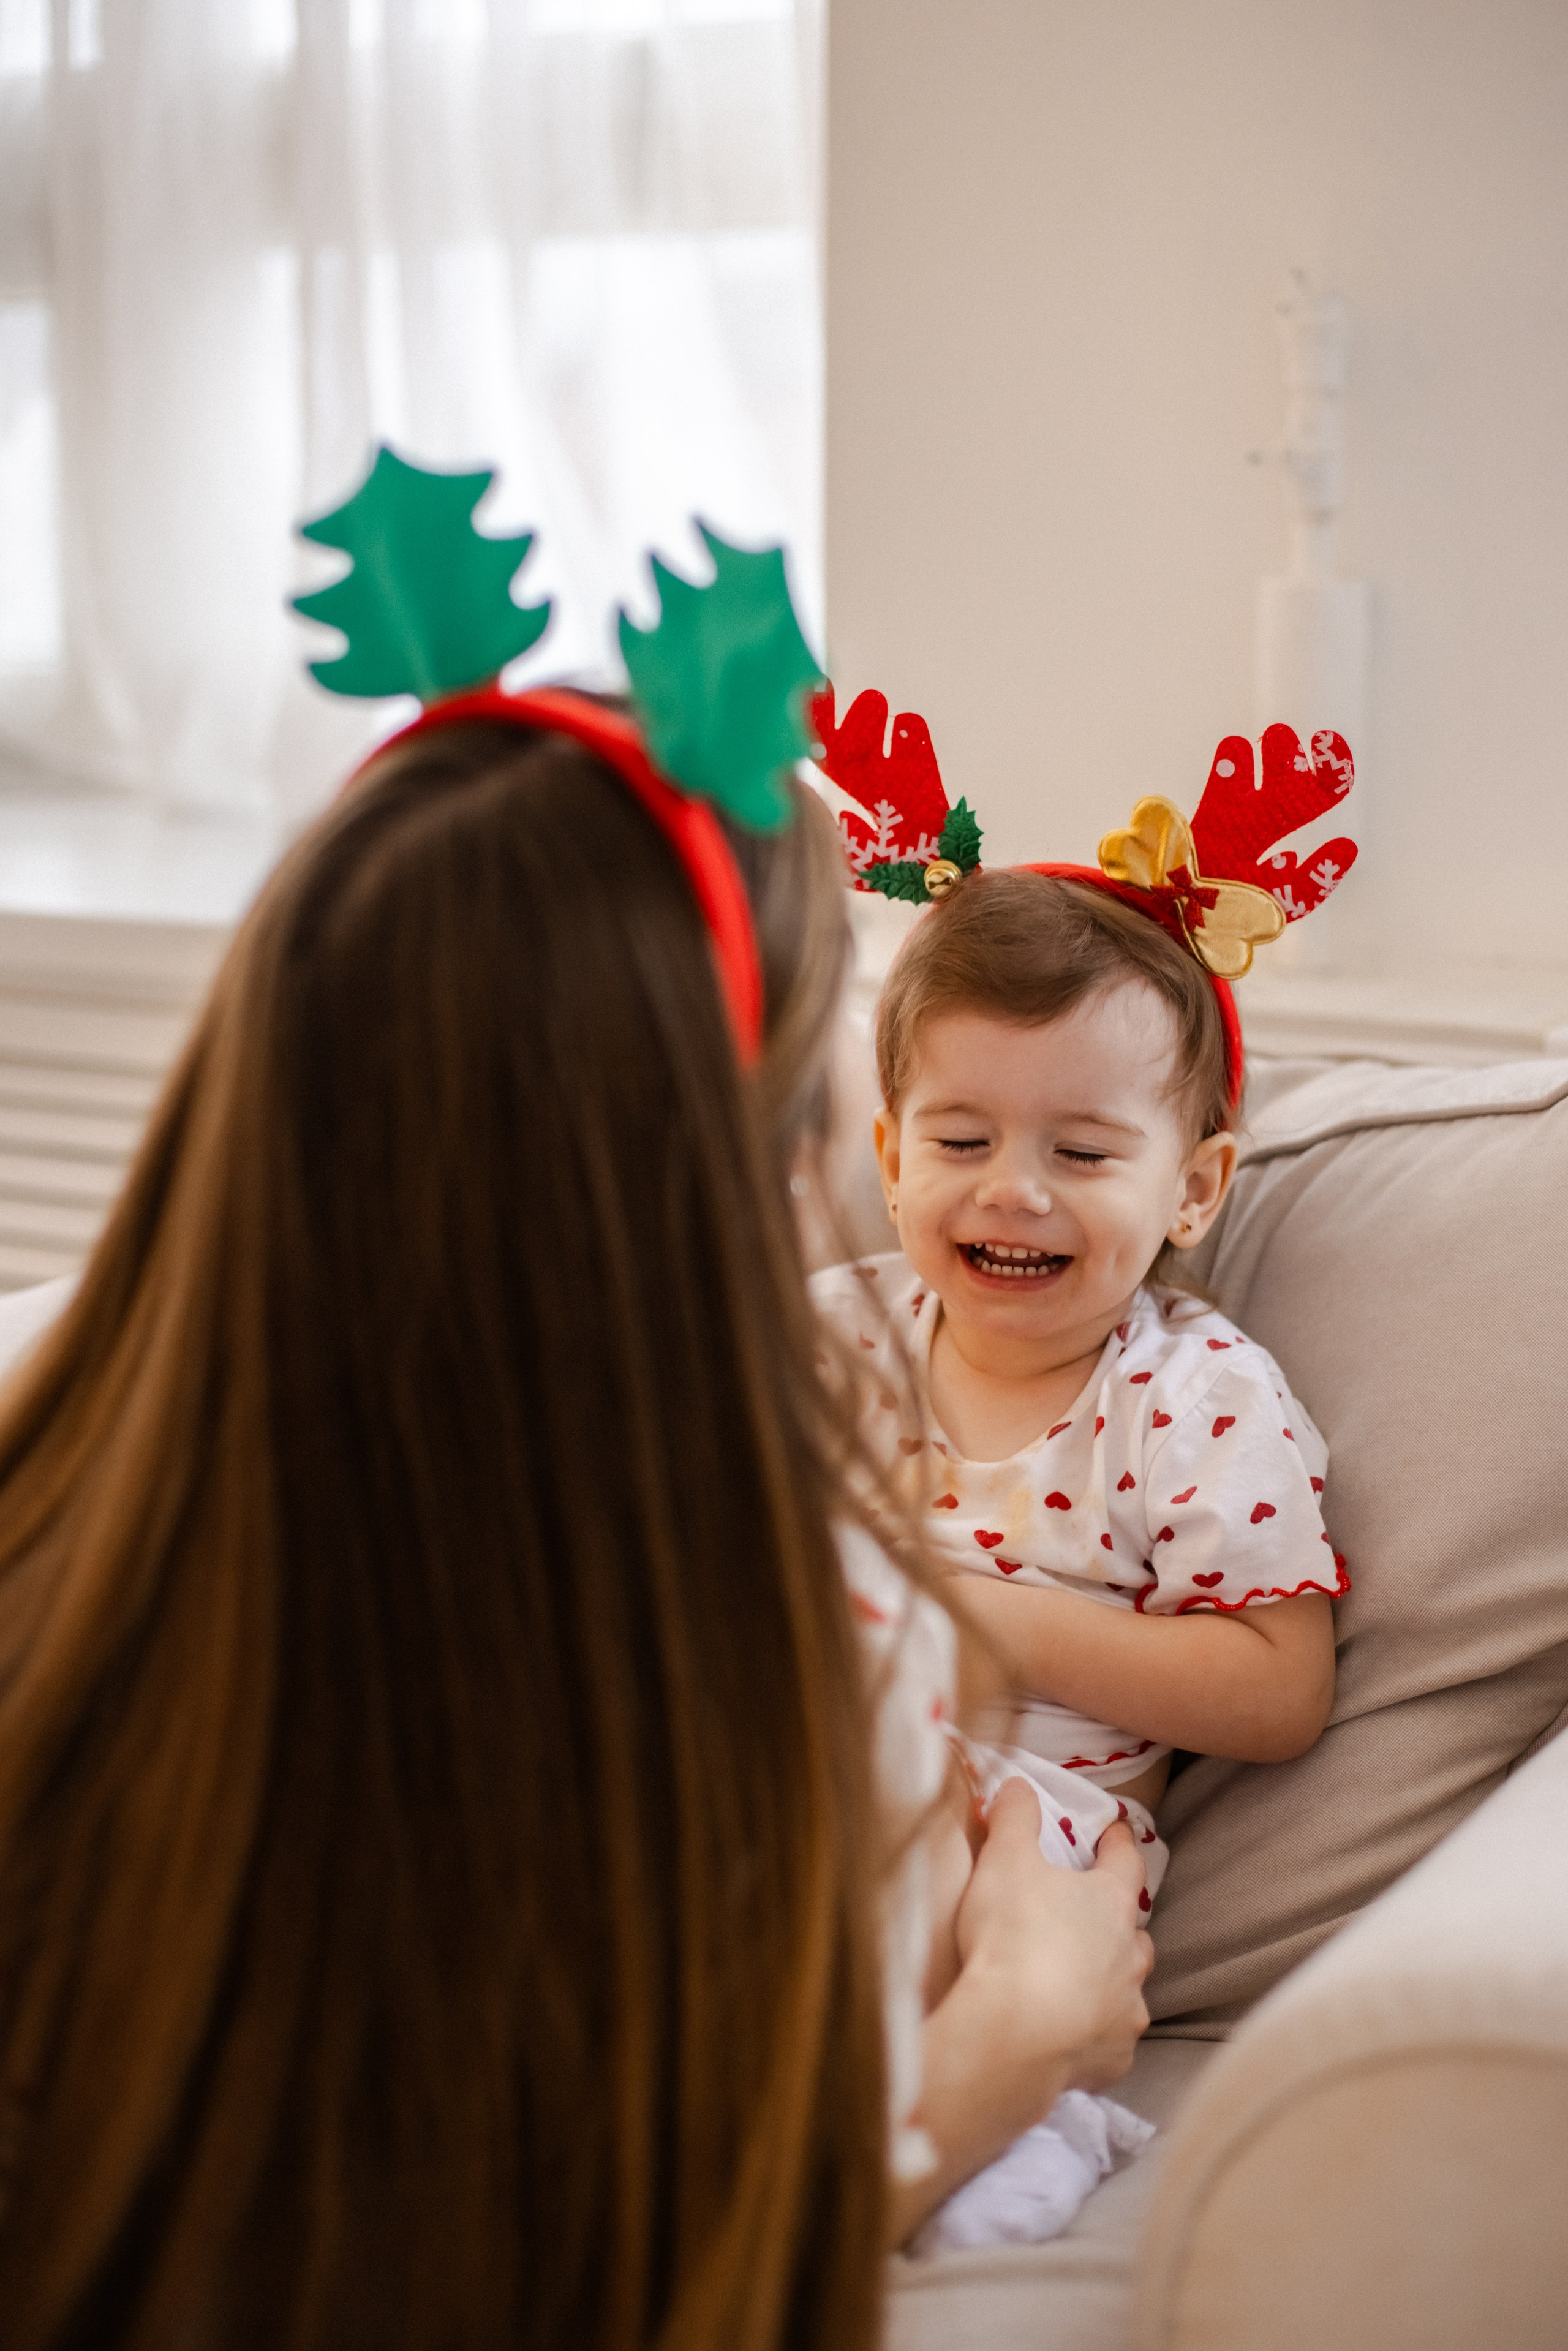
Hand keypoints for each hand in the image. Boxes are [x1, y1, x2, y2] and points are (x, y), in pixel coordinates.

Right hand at [953, 1787, 1151, 2103]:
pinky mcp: (1113, 2060)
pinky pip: (1112, 2044)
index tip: (1117, 1830)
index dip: (1119, 1843)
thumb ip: (1014, 1817)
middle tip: (1096, 1917)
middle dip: (1119, 1924)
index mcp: (1109, 1903)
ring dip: (1113, 1981)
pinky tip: (1076, 2038)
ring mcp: (1126, 2011)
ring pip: (1130, 1989)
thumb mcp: (1004, 1860)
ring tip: (1084, 1981)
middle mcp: (1129, 1956)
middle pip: (1135, 1933)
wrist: (1014, 2034)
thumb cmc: (1013, 1935)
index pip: (1125, 1862)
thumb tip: (1019, 1784)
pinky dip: (1097, 2036)